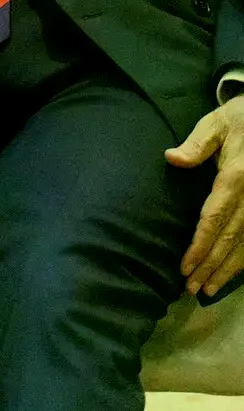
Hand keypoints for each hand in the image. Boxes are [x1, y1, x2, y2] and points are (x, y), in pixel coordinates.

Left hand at [166, 95, 243, 297]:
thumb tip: (172, 158)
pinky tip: (232, 274)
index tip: (185, 267)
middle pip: (230, 238)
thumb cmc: (237, 121)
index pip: (214, 218)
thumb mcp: (215, 124)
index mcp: (236, 177)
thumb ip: (195, 144)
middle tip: (192, 289)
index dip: (200, 245)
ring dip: (229, 269)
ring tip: (208, 289)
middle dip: (211, 265)